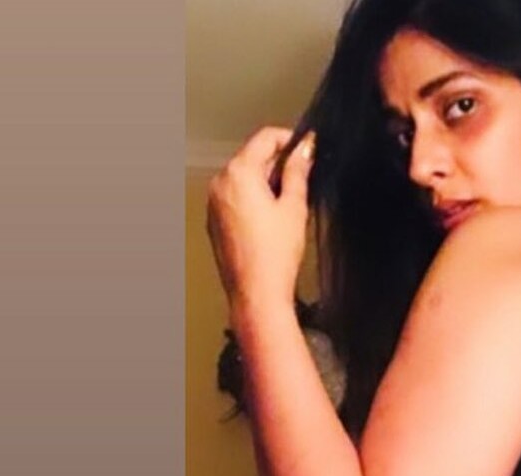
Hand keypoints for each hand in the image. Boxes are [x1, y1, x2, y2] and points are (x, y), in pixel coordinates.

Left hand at [206, 126, 314, 310]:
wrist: (256, 292)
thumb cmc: (274, 256)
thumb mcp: (294, 207)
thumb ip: (298, 172)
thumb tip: (304, 151)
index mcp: (239, 173)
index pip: (265, 137)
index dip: (289, 139)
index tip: (306, 148)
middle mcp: (220, 183)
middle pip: (251, 157)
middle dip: (276, 163)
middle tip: (302, 180)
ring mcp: (213, 202)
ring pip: (242, 177)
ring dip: (264, 182)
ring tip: (287, 206)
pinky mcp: (214, 220)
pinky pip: (234, 197)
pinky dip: (251, 199)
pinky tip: (270, 221)